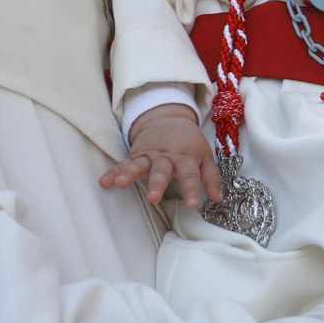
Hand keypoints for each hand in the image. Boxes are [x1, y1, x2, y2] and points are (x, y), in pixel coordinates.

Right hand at [98, 104, 221, 206]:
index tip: (192, 204)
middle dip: (157, 184)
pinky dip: (114, 172)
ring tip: (121, 183)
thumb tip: (218, 199)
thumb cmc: (188, 142)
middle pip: (162, 171)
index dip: (192, 188)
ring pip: (139, 165)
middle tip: (153, 197)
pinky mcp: (135, 155)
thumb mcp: (204, 156)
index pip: (190, 174)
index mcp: (186, 157)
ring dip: (130, 174)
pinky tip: (105, 181)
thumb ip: (211, 177)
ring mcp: (149, 156)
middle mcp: (166, 157)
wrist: (168, 118)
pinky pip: (123, 164)